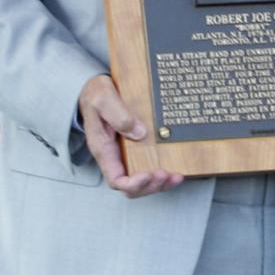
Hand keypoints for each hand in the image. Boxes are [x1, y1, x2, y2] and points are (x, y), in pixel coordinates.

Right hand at [75, 73, 180, 197]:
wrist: (97, 87)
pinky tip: (177, 169)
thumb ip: (118, 115)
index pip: (116, 180)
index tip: (149, 175)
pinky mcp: (137, 148)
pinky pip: (149, 167)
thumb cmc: (97, 94)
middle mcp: (114, 156)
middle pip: (131, 186)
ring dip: (160, 183)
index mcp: (103, 149)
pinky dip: (163, 173)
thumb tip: (140, 133)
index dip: (133, 184)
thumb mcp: (103, 99)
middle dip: (151, 186)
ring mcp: (126, 154)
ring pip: (142, 181)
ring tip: (177, 176)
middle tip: (169, 174)